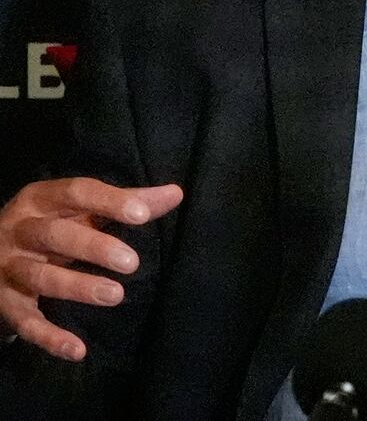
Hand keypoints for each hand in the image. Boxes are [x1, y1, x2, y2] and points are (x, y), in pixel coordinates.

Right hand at [0, 178, 181, 360]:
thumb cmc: (51, 222)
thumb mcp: (80, 208)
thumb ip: (126, 201)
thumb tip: (175, 194)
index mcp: (41, 198)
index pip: (77, 192)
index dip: (110, 201)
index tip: (144, 214)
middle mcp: (19, 230)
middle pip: (55, 235)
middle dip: (93, 247)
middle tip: (132, 262)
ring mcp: (8, 268)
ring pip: (40, 278)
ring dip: (78, 288)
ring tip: (116, 295)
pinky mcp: (4, 303)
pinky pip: (25, 322)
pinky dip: (49, 337)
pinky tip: (78, 349)